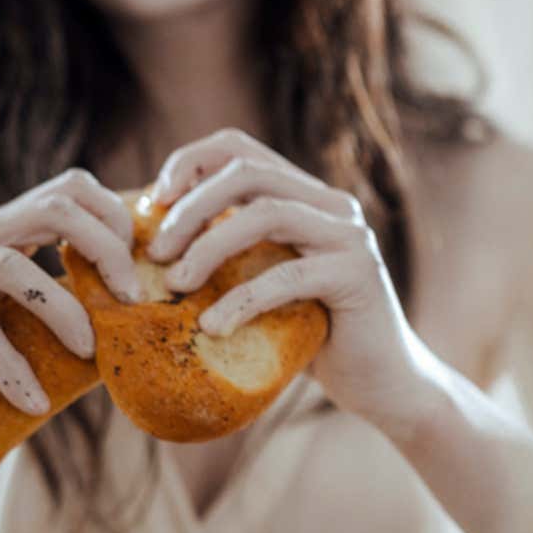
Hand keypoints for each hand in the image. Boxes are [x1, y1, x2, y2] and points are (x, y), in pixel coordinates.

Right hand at [0, 168, 143, 435]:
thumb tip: (133, 316)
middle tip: (130, 300)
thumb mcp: (12, 323)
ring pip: (9, 264)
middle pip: (52, 208)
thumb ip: (55, 303)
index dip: (113, 219)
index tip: (136, 272)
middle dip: (104, 250)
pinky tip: (34, 402)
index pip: (68, 188)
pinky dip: (11, 367)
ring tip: (90, 351)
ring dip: (62, 308)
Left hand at [145, 128, 426, 432]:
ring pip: (266, 214)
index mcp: (306, 195)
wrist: (382, 384)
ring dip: (209, 246)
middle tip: (156, 252)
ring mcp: (350, 235)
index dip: (190, 163)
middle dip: (191, 207)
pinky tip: (213, 328)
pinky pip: (288, 276)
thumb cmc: (314, 337)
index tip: (152, 203)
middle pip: (248, 174)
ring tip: (175, 284)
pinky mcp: (358, 274)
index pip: (240, 148)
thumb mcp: (263, 285)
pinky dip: (242, 300)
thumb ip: (229, 258)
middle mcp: (331, 204)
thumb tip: (151, 251)